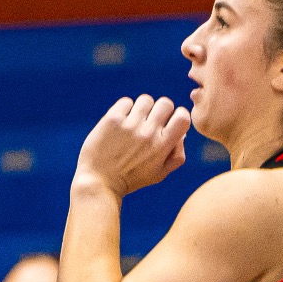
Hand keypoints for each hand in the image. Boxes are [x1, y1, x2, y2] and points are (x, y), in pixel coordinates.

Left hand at [75, 95, 191, 198]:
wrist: (99, 181)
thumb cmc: (131, 178)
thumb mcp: (160, 173)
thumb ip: (176, 155)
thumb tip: (182, 134)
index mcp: (163, 145)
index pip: (183, 117)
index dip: (178, 115)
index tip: (169, 121)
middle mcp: (149, 133)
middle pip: (165, 103)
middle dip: (160, 109)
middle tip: (150, 120)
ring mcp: (130, 125)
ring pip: (145, 99)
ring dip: (142, 108)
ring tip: (134, 120)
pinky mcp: (112, 120)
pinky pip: (126, 102)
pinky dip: (125, 108)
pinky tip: (121, 121)